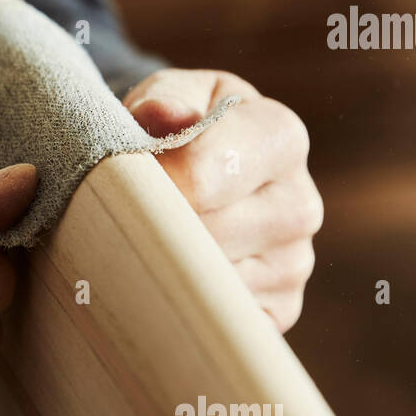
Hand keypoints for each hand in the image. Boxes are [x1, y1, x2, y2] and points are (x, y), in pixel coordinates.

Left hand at [123, 68, 322, 332]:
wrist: (200, 172)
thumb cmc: (179, 127)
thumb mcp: (170, 95)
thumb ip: (164, 99)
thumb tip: (163, 115)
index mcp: (279, 138)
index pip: (199, 176)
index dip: (144, 183)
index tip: (117, 180)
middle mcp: (299, 205)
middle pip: (199, 236)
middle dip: (148, 229)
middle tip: (115, 219)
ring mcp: (293, 265)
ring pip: (203, 283)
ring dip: (159, 270)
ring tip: (136, 245)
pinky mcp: (277, 312)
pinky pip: (215, 321)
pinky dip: (179, 307)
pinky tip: (164, 280)